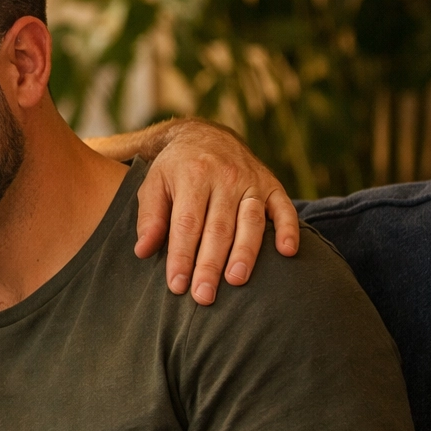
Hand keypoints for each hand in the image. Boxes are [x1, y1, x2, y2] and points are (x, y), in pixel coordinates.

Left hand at [134, 119, 299, 305]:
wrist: (206, 135)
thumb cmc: (175, 169)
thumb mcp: (153, 184)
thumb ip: (150, 217)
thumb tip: (143, 251)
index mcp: (192, 176)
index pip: (187, 224)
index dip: (182, 256)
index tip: (177, 285)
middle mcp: (224, 177)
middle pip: (218, 228)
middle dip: (210, 264)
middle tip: (203, 296)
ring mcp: (251, 180)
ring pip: (250, 221)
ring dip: (245, 252)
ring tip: (235, 281)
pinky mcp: (272, 184)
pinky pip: (284, 207)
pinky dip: (288, 229)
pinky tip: (287, 252)